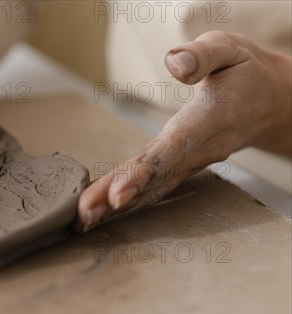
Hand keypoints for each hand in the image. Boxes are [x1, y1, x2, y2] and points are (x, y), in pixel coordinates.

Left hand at [75, 31, 291, 232]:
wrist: (273, 101)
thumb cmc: (244, 72)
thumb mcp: (229, 48)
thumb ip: (202, 55)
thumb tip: (174, 64)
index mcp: (210, 118)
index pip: (173, 148)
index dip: (144, 171)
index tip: (118, 193)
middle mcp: (201, 147)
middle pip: (155, 176)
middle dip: (118, 197)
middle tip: (85, 215)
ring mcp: (193, 162)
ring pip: (154, 186)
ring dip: (118, 206)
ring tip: (85, 220)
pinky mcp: (185, 166)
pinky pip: (157, 186)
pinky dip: (131, 201)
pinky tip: (105, 212)